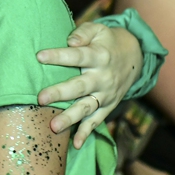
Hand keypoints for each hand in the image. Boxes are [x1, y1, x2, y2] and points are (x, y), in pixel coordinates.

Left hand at [36, 23, 141, 148]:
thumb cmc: (107, 41)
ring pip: (87, 107)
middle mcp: (103, 77)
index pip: (77, 56)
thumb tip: (70, 41)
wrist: (134, 57)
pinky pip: (96, 121)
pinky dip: (86, 133)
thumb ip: (83, 33)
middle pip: (80, 86)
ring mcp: (106, 94)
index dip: (59, 56)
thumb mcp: (98, 30)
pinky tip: (74, 144)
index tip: (39, 56)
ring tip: (53, 127)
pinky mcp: (107, 106)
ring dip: (70, 118)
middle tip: (41, 98)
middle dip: (60, 93)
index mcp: (99, 56)